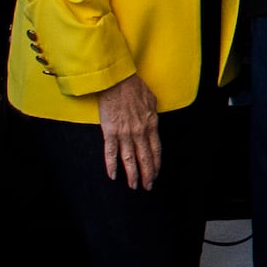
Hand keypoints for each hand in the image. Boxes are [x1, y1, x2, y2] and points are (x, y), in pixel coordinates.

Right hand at [97, 73, 160, 189]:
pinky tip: (113, 175)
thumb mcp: (151, 99)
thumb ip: (153, 112)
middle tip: (147, 186)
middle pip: (145, 158)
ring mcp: (125, 133)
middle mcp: (139, 132)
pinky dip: (111, 165)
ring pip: (130, 159)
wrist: (117, 80)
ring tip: (133, 185)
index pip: (156, 149)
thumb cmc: (133, 86)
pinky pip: (110, 152)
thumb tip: (153, 119)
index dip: (156, 164)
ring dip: (132, 174)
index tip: (156, 173)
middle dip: (147, 174)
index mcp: (151, 124)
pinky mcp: (110, 131)